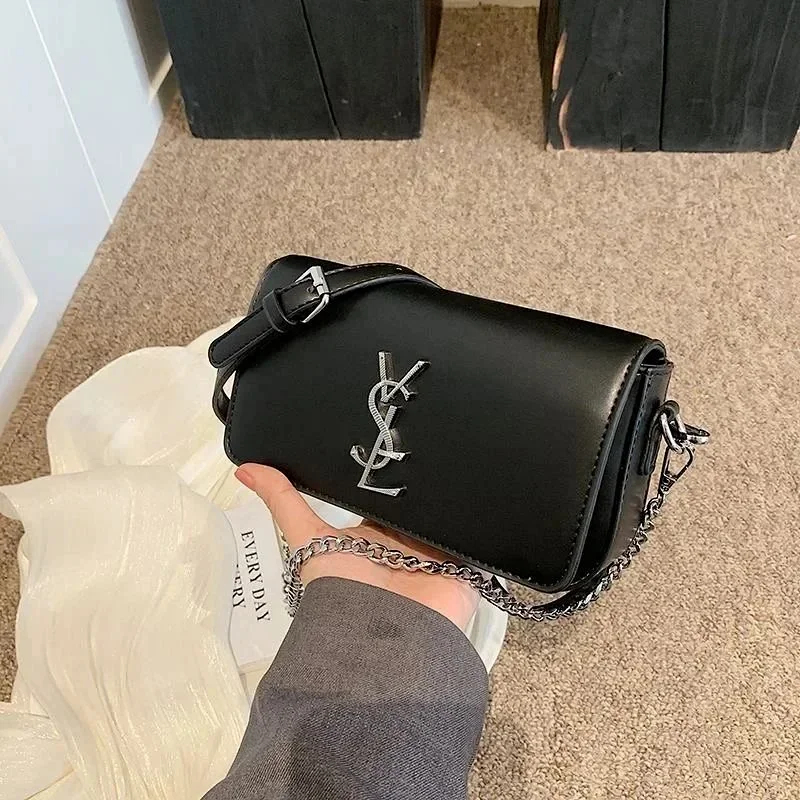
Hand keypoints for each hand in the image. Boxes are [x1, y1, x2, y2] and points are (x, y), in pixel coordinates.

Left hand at [235, 464, 478, 629]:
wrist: (382, 638)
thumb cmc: (342, 589)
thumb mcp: (309, 536)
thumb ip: (283, 501)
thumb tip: (243, 468)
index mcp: (376, 536)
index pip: (388, 499)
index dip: (392, 476)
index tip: (398, 438)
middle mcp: (407, 545)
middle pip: (420, 507)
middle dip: (428, 485)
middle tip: (437, 441)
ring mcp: (438, 556)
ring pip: (448, 519)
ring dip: (454, 501)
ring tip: (466, 459)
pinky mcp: (466, 567)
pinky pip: (476, 540)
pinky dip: (481, 524)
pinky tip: (486, 492)